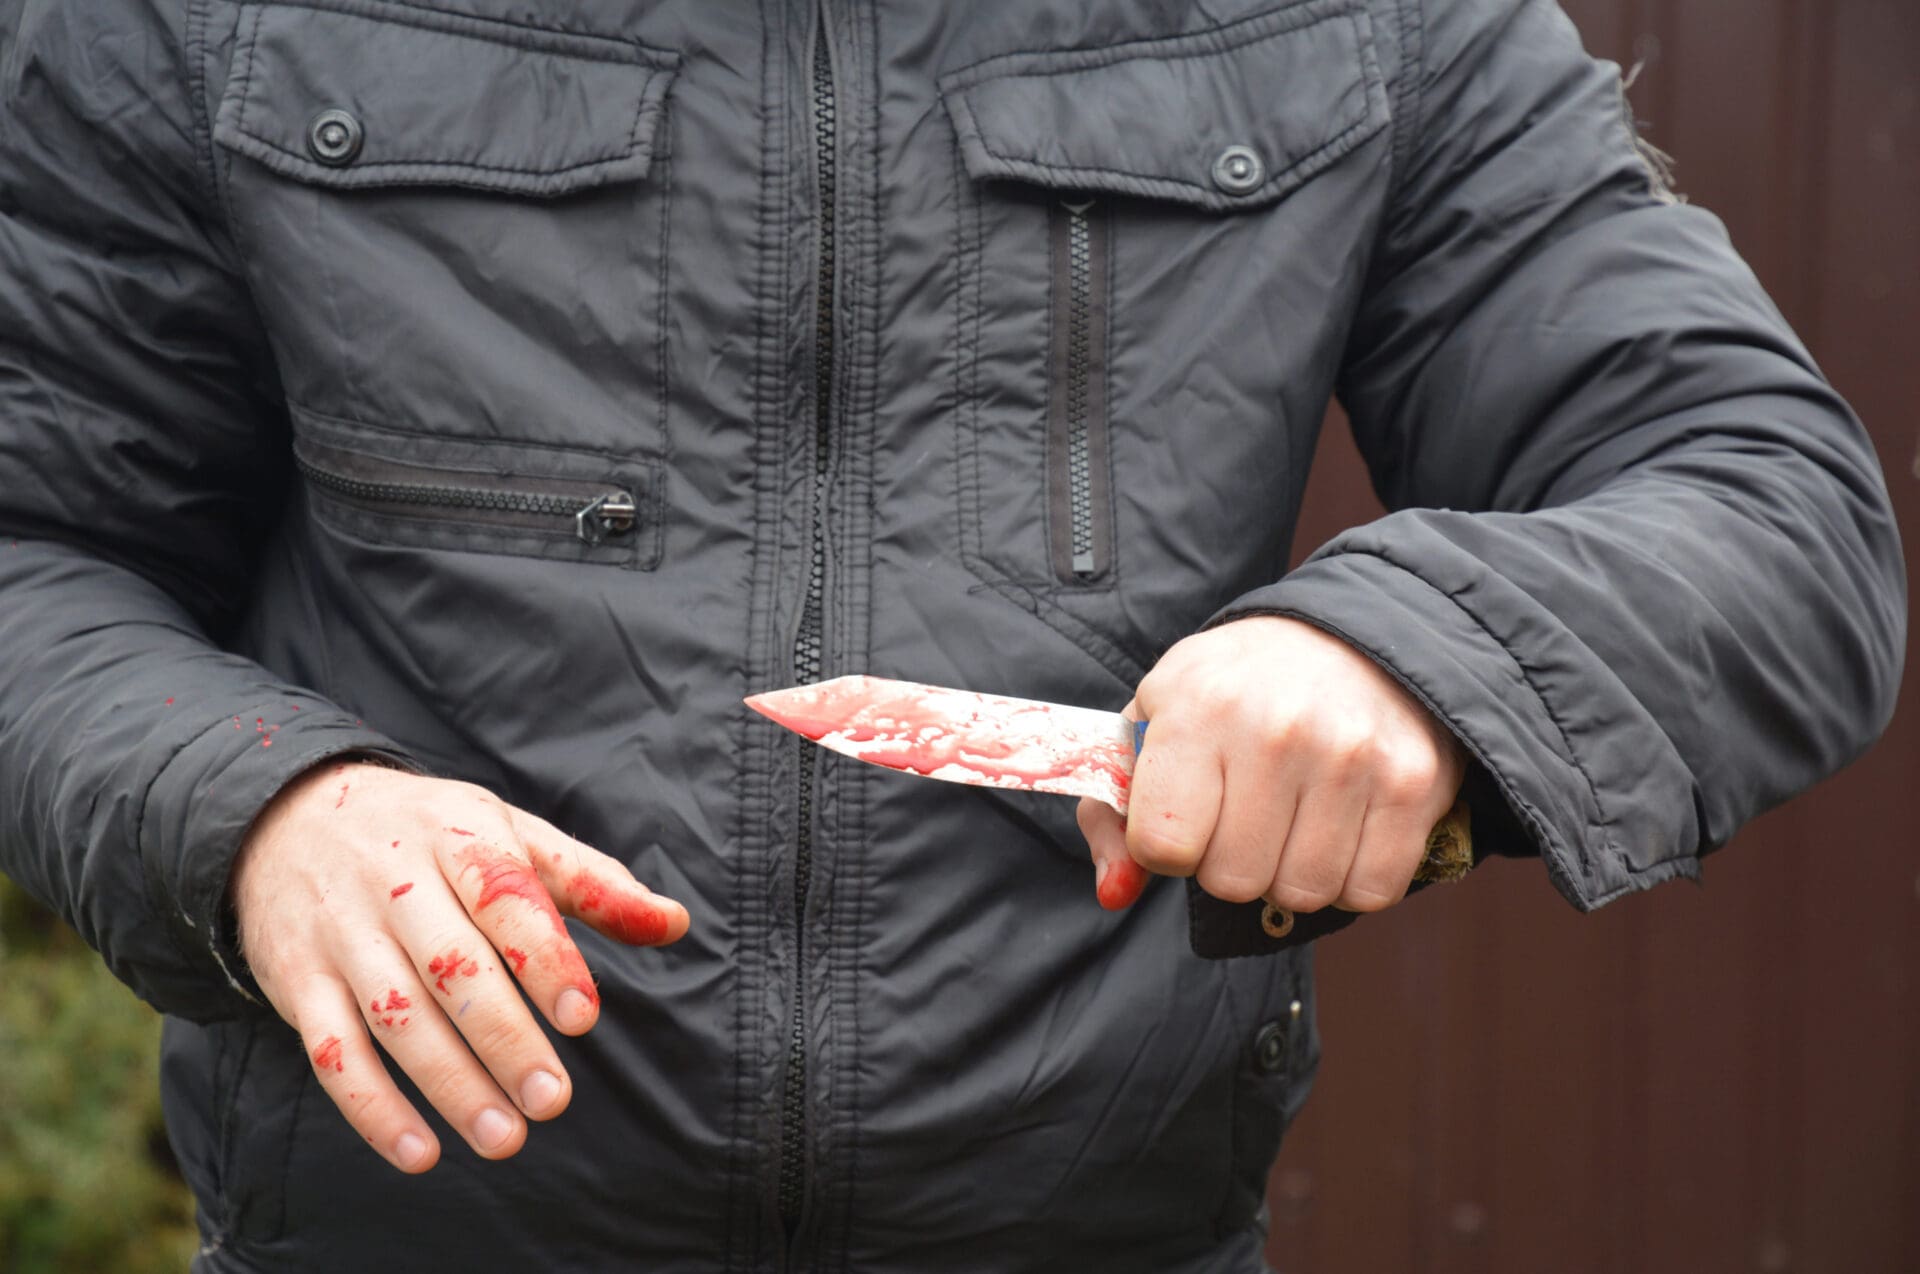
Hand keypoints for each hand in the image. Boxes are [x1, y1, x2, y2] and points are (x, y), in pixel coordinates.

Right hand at [231, 761, 688, 1172]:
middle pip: (451, 967)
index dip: (544, 958)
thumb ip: (592, 883)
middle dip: (504, 1038)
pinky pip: (330, 1051)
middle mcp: (394, 882)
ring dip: (448, 1083)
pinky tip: (421, 1152)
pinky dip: (372, 1108)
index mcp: (458, 837)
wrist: (286, 817)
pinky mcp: (297, 980)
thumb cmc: (429, 835)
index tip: (583, 1017)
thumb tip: (675, 924)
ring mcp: (341, 932)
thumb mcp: (508, 833)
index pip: (504, 898)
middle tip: (552, 1100)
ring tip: (504, 1137)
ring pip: (394, 1016)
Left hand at [1078, 616, 1465, 914]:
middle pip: (1233, 880)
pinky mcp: (1413, 785)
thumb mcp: (1156, 720)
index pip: (1162, 844)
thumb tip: (1114, 894)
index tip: (1185, 814)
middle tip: (1244, 813)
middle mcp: (1277, 730)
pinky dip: (1349, 876)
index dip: (1167, 846)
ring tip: (1293, 815)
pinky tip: (1340, 827)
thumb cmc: (1237, 689)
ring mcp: (1352, 758)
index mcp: (1199, 707)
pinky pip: (1368, 892)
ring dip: (1290, 872)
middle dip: (1229, 861)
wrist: (1356, 635)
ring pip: (1302, 893)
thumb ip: (1113, 813)